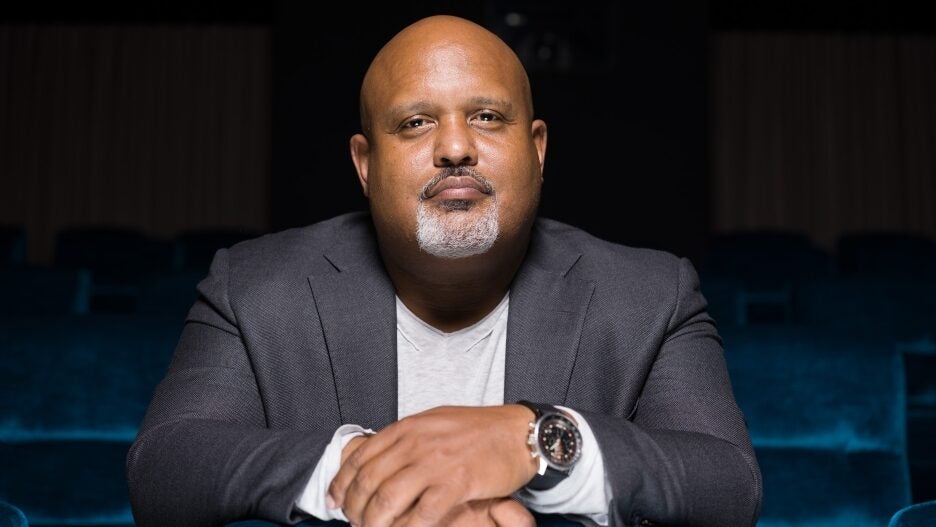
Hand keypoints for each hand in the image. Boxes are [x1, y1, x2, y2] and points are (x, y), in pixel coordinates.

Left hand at [328, 405, 537, 526]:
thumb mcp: (433, 422)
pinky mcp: (455, 482)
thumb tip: (377, 457)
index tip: (335, 502)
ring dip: (374, 523)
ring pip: (387, 500)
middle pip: (368, 482)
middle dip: (355, 510)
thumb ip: (405, 439)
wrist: (517, 433)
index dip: (340, 484)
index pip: (360, 457)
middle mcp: (416, 442)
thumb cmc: (479, 430)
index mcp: (407, 427)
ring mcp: (435, 462)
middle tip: (355, 524)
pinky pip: (421, 514)